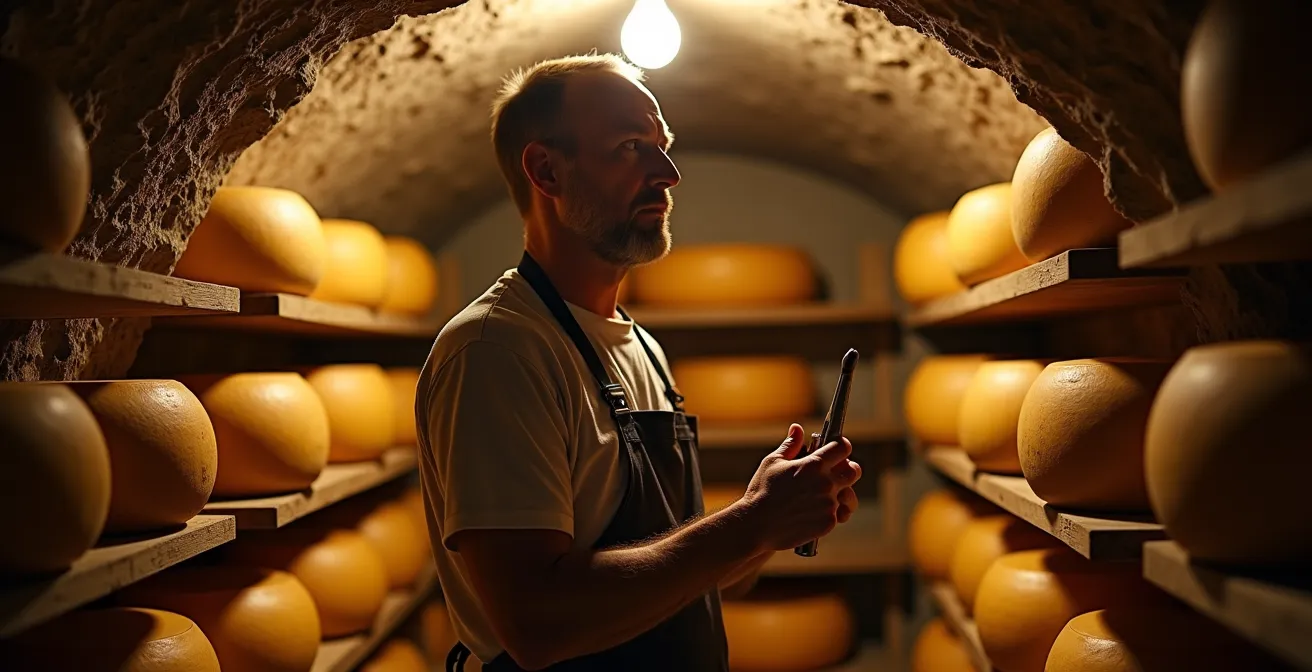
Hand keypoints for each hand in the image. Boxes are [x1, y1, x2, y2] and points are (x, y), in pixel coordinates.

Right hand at [734, 424, 861, 551]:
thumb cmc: (761, 491)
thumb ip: (790, 445)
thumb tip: (797, 428)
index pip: (842, 447)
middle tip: (836, 472)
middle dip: (848, 468)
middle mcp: (826, 483)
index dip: (841, 445)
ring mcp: (829, 504)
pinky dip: (831, 512)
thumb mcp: (773, 463)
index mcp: (813, 465)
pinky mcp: (828, 522)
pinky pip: (839, 514)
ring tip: (828, 494)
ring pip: (849, 495)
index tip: (836, 448)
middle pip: (854, 471)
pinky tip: (818, 511)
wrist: (756, 526)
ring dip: (842, 492)